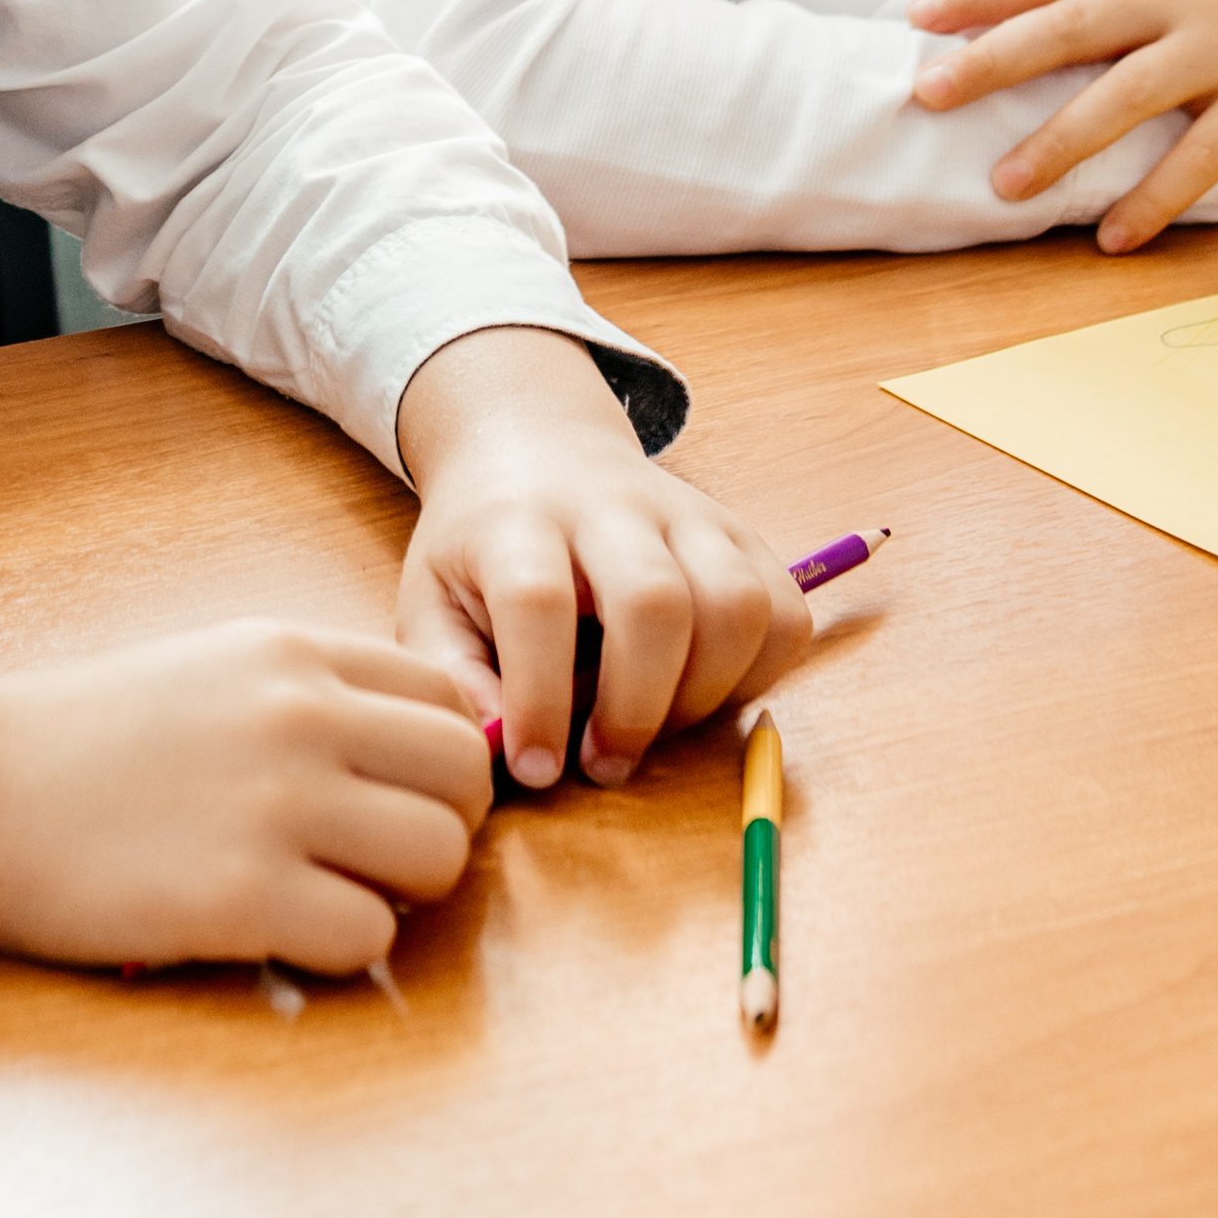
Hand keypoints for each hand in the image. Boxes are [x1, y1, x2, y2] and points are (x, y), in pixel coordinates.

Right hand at [0, 620, 492, 968]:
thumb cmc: (86, 740)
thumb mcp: (212, 671)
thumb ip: (311, 698)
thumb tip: (416, 757)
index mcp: (292, 654)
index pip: (446, 701)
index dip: (437, 765)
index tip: (391, 802)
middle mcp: (299, 715)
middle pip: (467, 776)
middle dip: (443, 831)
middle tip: (379, 864)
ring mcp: (274, 804)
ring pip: (438, 859)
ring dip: (402, 896)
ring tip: (333, 899)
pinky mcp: (242, 895)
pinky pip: (368, 936)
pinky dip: (341, 951)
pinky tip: (281, 936)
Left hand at [393, 327, 809, 789]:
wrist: (535, 448)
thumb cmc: (482, 548)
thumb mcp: (432, 600)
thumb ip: (452, 676)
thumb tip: (499, 747)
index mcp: (518, 521)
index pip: (538, 602)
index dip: (539, 698)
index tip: (534, 768)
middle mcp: (610, 507)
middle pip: (654, 600)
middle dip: (637, 707)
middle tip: (604, 761)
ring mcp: (688, 513)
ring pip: (737, 605)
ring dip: (705, 694)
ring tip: (655, 725)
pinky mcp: (742, 534)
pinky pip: (785, 612)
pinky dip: (759, 675)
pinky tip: (703, 691)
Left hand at [909, 0, 1217, 249]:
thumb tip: (995, 32)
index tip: (919, 15)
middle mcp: (1170, 1)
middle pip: (1070, 26)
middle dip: (997, 59)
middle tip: (933, 93)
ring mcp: (1217, 51)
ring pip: (1127, 94)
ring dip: (1062, 140)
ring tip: (1006, 185)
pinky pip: (1201, 156)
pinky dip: (1155, 199)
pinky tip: (1112, 236)